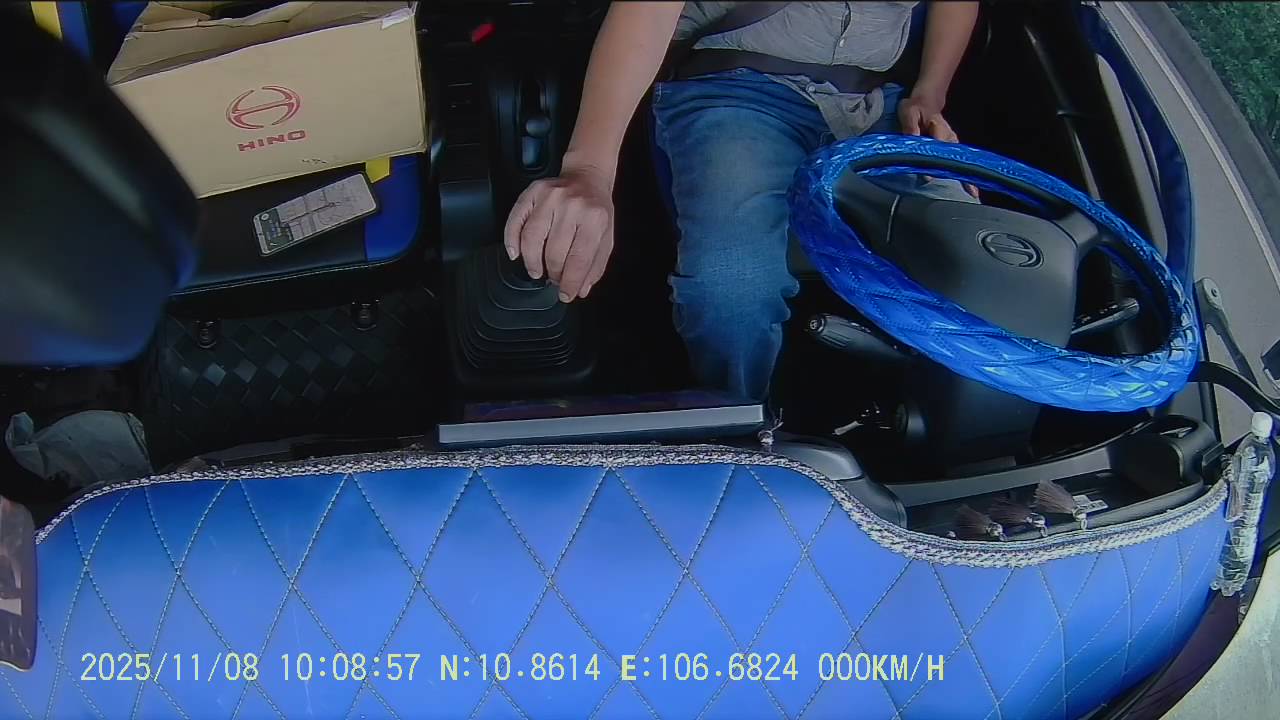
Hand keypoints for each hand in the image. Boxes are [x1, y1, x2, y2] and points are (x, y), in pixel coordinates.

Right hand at [503, 163, 614, 301]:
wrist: (587, 177)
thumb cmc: (596, 210)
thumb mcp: (606, 237)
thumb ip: (595, 265)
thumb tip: (580, 289)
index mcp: (595, 219)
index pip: (579, 259)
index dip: (570, 283)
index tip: (566, 295)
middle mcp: (572, 206)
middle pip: (554, 252)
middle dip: (553, 274)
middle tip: (554, 280)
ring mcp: (550, 197)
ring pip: (532, 238)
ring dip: (532, 262)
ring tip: (537, 271)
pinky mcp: (532, 192)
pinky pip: (515, 220)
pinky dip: (511, 240)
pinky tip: (516, 254)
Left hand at [897, 93, 978, 198]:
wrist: (925, 102)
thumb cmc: (915, 108)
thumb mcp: (908, 113)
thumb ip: (910, 127)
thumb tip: (912, 141)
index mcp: (939, 128)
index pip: (939, 146)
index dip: (936, 160)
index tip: (930, 177)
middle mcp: (950, 137)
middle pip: (956, 157)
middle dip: (962, 173)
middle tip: (970, 192)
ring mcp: (953, 143)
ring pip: (961, 161)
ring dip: (968, 177)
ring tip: (974, 194)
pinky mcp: (952, 148)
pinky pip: (959, 163)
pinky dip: (966, 176)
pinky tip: (972, 190)